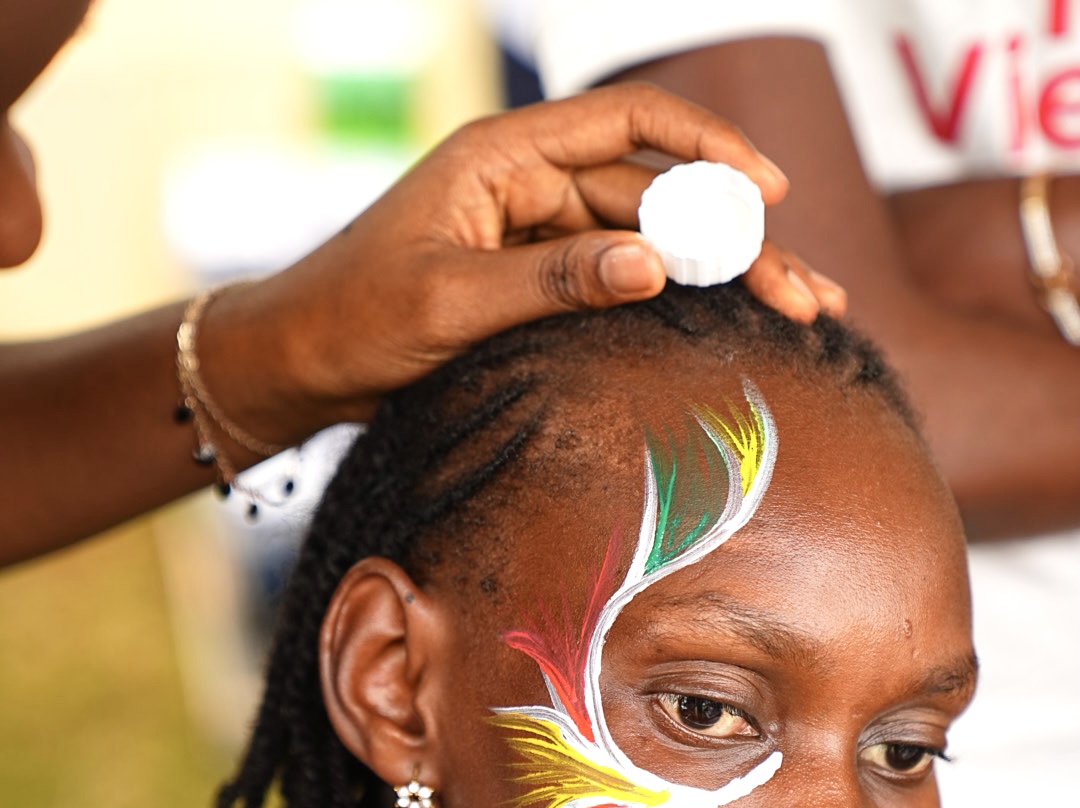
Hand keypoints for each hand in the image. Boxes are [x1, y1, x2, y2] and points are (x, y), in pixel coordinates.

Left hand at [200, 83, 844, 444]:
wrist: (297, 365)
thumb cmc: (352, 321)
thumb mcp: (450, 303)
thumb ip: (553, 282)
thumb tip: (655, 266)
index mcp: (503, 159)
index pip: (629, 126)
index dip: (708, 151)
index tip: (771, 191)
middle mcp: (528, 186)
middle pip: (657, 198)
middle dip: (737, 241)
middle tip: (807, 294)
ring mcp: (534, 237)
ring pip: (647, 246)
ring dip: (718, 279)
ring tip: (797, 312)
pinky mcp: (532, 284)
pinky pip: (615, 284)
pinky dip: (670, 304)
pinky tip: (723, 326)